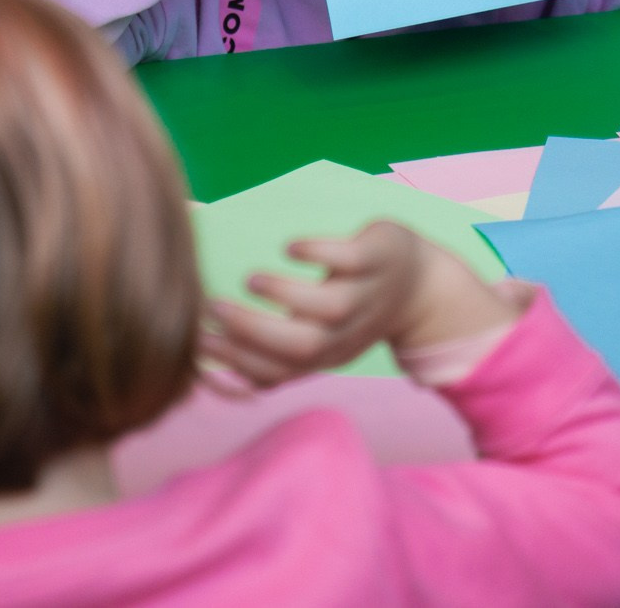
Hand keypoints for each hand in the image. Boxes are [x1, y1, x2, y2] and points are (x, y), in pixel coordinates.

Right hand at [200, 223, 517, 388]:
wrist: (422, 286)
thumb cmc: (350, 310)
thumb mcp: (314, 340)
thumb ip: (267, 353)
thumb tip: (203, 366)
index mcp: (323, 356)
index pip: (276, 373)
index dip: (234, 361)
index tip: (197, 340)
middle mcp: (345, 332)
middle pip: (301, 346)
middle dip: (253, 331)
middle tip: (213, 307)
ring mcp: (365, 294)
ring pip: (328, 309)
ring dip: (285, 295)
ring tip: (252, 279)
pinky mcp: (379, 257)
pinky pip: (351, 258)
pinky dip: (319, 253)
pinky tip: (290, 247)